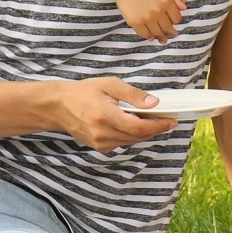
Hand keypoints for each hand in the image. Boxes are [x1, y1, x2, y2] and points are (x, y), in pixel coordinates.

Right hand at [56, 78, 177, 151]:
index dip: (159, 126)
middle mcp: (103, 134)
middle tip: (168, 119)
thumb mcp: (109, 85)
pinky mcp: (100, 147)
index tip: (172, 121)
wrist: (59, 107)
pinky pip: (123, 143)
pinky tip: (135, 124)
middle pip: (139, 136)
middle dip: (156, 129)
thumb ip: (132, 94)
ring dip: (145, 132)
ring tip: (155, 120)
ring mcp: (101, 143)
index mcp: (105, 116)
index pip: (139, 127)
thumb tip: (154, 103)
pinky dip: (132, 135)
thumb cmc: (84, 92)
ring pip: (132, 141)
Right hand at [114, 0, 182, 42]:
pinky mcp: (136, 22)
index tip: (173, 24)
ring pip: (157, 32)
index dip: (175, 22)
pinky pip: (145, 34)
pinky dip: (148, 36)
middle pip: (167, 27)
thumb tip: (184, 9)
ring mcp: (147, 17)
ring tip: (161, 39)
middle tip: (170, 35)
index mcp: (166, 2)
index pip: (176, 19)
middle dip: (169, 32)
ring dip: (160, 36)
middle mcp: (158, 10)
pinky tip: (150, 36)